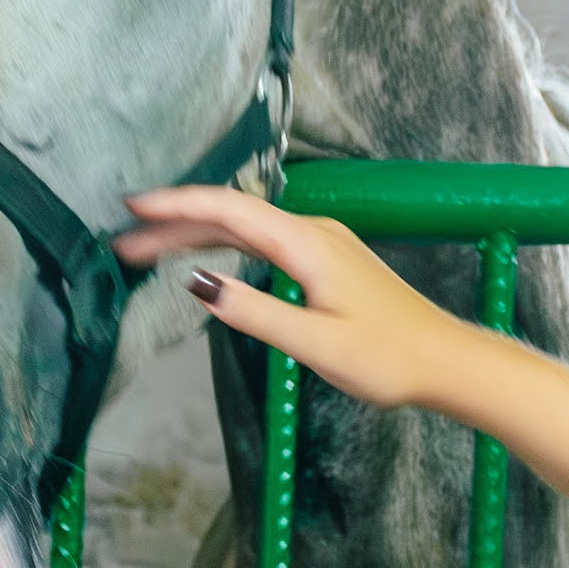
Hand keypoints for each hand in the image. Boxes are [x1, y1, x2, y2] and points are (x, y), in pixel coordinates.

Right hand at [118, 187, 470, 412]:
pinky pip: (264, 241)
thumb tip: (197, 283)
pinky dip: (226, 245)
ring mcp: (322, 243)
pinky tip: (205, 258)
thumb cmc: (389, 359)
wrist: (446, 362)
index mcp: (307, 244)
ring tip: (148, 251)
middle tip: (122, 243)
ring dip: (196, 237)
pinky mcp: (327, 260)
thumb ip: (254, 312)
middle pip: (231, 217)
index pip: (229, 212)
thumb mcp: (315, 343)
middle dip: (174, 226)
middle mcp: (313, 232)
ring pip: (246, 229)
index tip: (134, 208)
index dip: (177, 206)